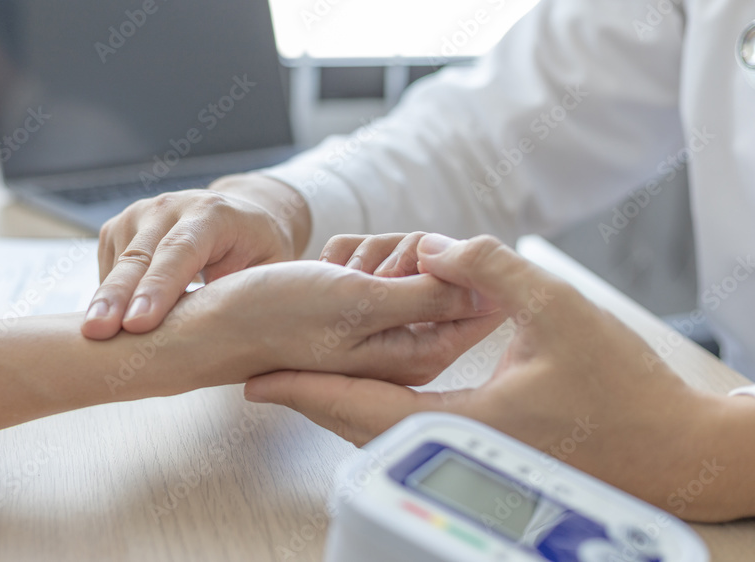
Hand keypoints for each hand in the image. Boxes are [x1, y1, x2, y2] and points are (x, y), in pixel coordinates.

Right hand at [82, 174, 309, 339]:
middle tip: (96, 333)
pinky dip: (105, 296)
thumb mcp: (273, 267)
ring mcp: (141, 213)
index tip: (139, 323)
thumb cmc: (260, 252)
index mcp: (214, 213)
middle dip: (116, 296)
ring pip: (117, 263)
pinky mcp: (120, 227)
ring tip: (93, 338)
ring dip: (104, 301)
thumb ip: (260, 291)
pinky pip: (107, 267)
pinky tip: (109, 323)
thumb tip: (253, 330)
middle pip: (139, 257)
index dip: (160, 288)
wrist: (241, 217)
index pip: (181, 251)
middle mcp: (172, 206)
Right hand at [168, 258, 504, 388]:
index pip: (481, 300)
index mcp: (420, 355)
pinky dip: (349, 256)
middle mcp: (407, 344)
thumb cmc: (276, 318)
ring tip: (332, 279)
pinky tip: (322, 275)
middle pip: (445, 271)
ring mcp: (383, 324)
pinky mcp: (359, 305)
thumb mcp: (359, 304)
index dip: (450, 267)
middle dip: (401, 258)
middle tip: (357, 277)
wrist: (215, 323)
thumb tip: (488, 289)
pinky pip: (376, 258)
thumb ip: (431, 298)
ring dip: (369, 255)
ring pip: (410, 258)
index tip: (406, 270)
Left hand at [245, 234, 753, 520]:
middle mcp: (451, 446)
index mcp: (458, 422)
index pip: (356, 407)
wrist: (669, 453)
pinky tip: (366, 392)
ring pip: (378, 434)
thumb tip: (433, 247)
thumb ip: (490, 272)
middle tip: (264, 378)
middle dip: (308, 399)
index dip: (302, 390)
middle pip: (355, 427)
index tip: (256, 377)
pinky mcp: (482, 452)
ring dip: (337, 404)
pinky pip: (406, 434)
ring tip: (301, 381)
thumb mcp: (556, 311)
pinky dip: (372, 411)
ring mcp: (465, 454)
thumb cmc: (621, 392)